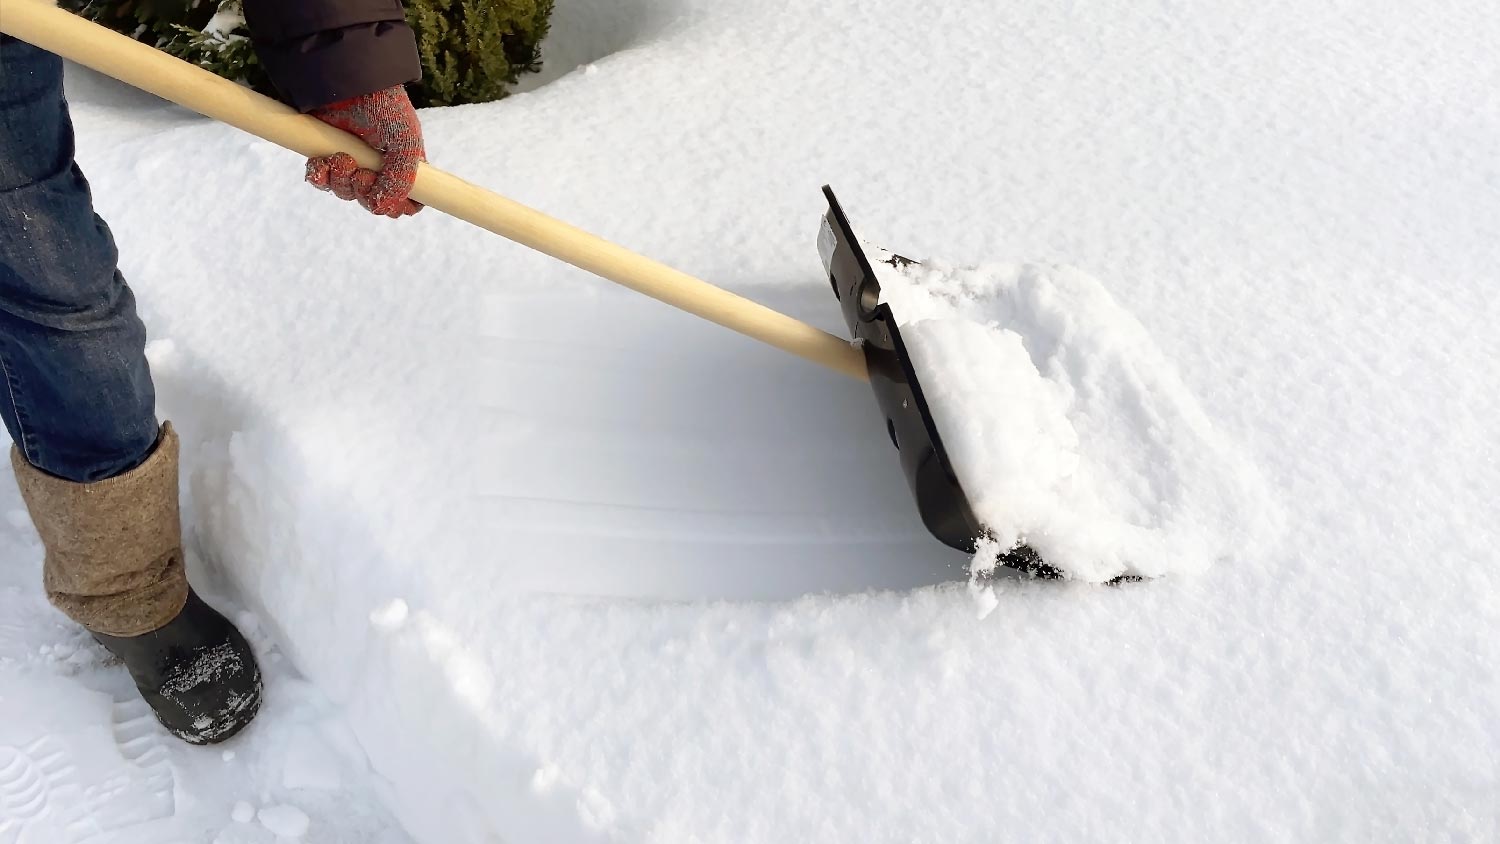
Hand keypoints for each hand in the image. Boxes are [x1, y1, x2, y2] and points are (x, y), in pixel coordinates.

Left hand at [306, 86, 424, 217]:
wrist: (347, 80)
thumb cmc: (384, 107)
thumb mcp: (406, 143)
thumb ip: (402, 179)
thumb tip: (382, 208)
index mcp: (403, 165)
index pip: (406, 202)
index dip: (397, 206)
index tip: (388, 200)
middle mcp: (377, 167)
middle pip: (371, 201)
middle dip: (363, 191)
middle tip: (359, 172)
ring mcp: (350, 161)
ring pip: (345, 192)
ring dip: (341, 182)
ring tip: (340, 158)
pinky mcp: (324, 153)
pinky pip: (321, 180)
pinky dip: (319, 176)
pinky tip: (322, 161)